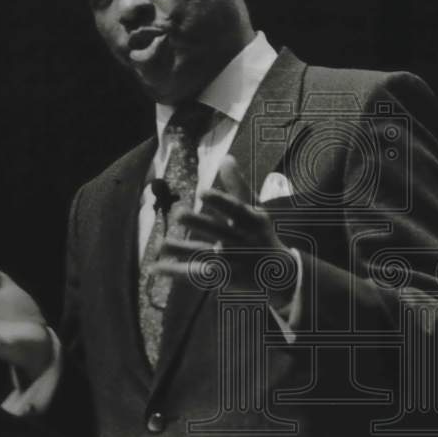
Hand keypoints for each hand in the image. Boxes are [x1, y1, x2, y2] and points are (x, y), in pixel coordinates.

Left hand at [152, 155, 293, 305]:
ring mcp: (233, 261)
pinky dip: (177, 271)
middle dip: (199, 224)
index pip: (235, 210)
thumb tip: (226, 158)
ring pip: (205, 255)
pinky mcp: (224, 278)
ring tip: (161, 245)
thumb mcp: (255, 210)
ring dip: (183, 251)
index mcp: (251, 221)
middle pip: (218, 232)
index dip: (220, 201)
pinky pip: (197, 274)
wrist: (280, 273)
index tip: (203, 192)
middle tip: (178, 215)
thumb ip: (238, 187)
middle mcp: (242, 241)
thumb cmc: (262, 235)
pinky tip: (157, 267)